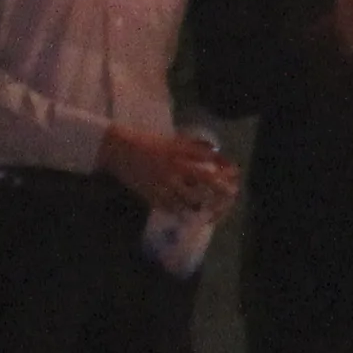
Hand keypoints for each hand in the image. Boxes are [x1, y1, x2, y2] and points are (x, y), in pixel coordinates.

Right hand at [100, 125, 236, 216]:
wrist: (118, 149)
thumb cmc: (146, 143)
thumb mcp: (171, 141)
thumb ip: (192, 147)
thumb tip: (214, 152)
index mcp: (179, 150)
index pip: (208, 159)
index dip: (224, 168)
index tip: (234, 174)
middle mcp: (175, 165)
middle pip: (205, 179)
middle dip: (221, 188)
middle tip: (230, 195)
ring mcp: (164, 181)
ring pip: (191, 197)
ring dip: (202, 203)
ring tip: (207, 208)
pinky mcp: (152, 193)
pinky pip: (172, 207)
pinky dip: (181, 211)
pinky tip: (185, 212)